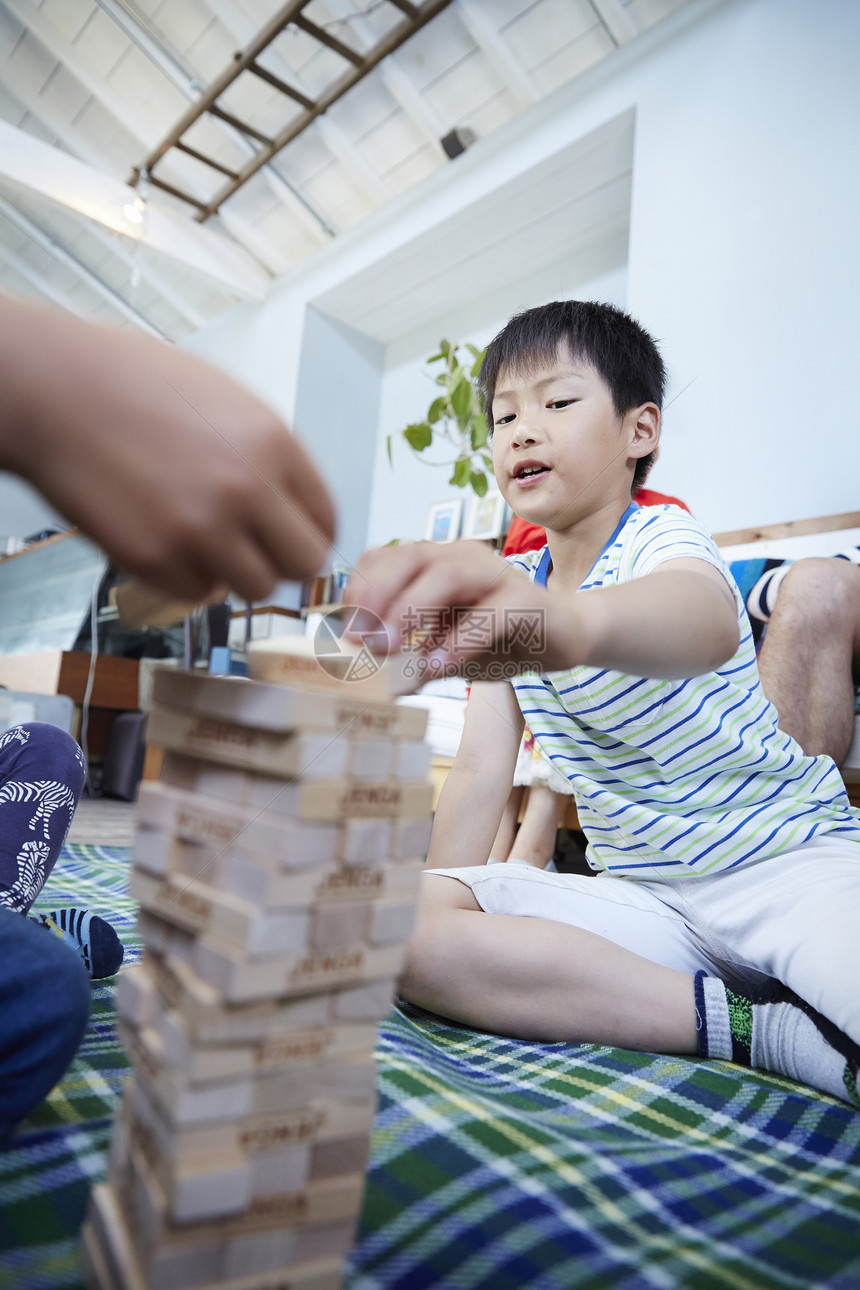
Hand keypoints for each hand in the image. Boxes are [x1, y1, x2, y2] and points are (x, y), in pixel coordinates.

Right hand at [0, 299, 334, 601]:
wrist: (57, 392)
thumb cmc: (137, 386)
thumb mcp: (228, 403)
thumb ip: (270, 457)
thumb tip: (296, 510)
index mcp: (274, 443)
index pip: (326, 519)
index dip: (310, 533)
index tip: (293, 538)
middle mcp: (247, 489)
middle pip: (304, 563)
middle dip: (283, 560)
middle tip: (257, 551)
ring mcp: (201, 528)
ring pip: (256, 588)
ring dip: (236, 572)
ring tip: (205, 541)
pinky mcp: (156, 557)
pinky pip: (199, 592)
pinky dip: (187, 576)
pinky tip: (165, 538)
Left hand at [346, 540, 581, 685]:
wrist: (566, 637)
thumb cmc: (500, 640)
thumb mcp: (445, 652)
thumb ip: (412, 660)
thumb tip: (373, 685)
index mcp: (438, 562)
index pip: (387, 558)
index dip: (360, 588)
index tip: (344, 628)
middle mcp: (464, 558)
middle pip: (411, 558)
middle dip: (378, 595)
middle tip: (359, 638)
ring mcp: (497, 574)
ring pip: (447, 575)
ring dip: (412, 609)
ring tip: (390, 647)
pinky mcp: (526, 600)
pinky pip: (491, 614)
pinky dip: (462, 639)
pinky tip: (441, 667)